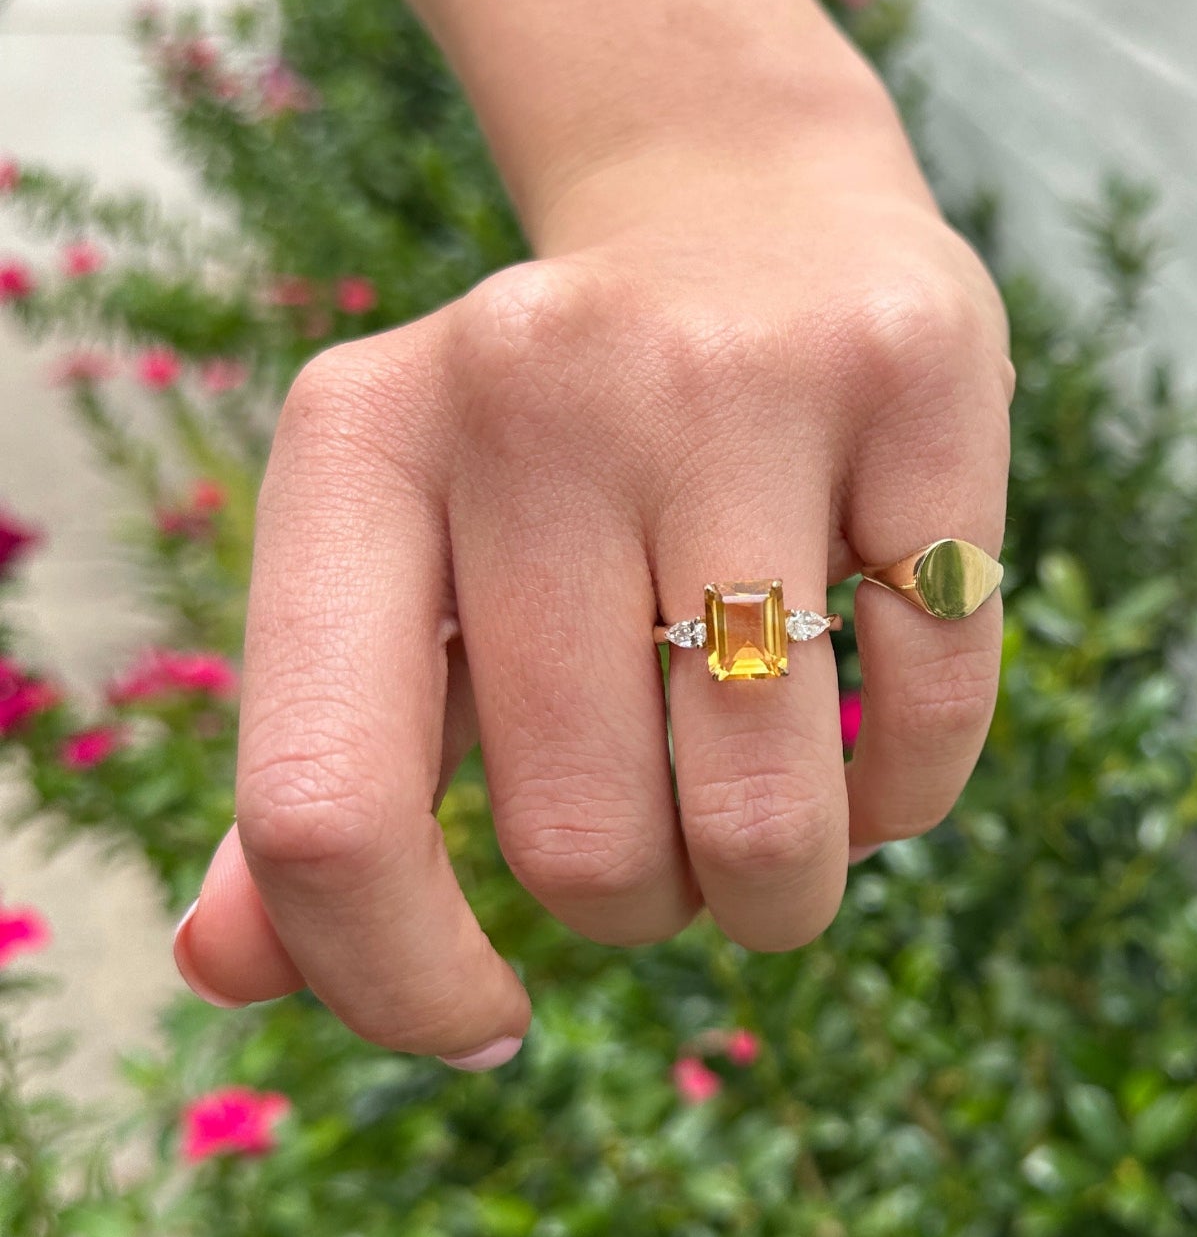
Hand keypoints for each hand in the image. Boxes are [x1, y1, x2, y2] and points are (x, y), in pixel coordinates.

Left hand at [172, 130, 1011, 1063]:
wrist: (752, 210)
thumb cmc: (566, 448)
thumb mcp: (416, 561)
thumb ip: (328, 762)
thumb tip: (227, 976)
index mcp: (361, 437)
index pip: (325, 803)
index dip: (392, 979)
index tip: (481, 1027)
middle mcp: (534, 384)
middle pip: (577, 837)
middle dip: (639, 907)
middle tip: (668, 850)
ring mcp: (739, 369)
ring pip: (760, 807)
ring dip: (776, 892)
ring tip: (773, 841)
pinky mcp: (918, 380)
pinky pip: (928, 720)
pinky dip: (906, 800)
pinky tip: (878, 762)